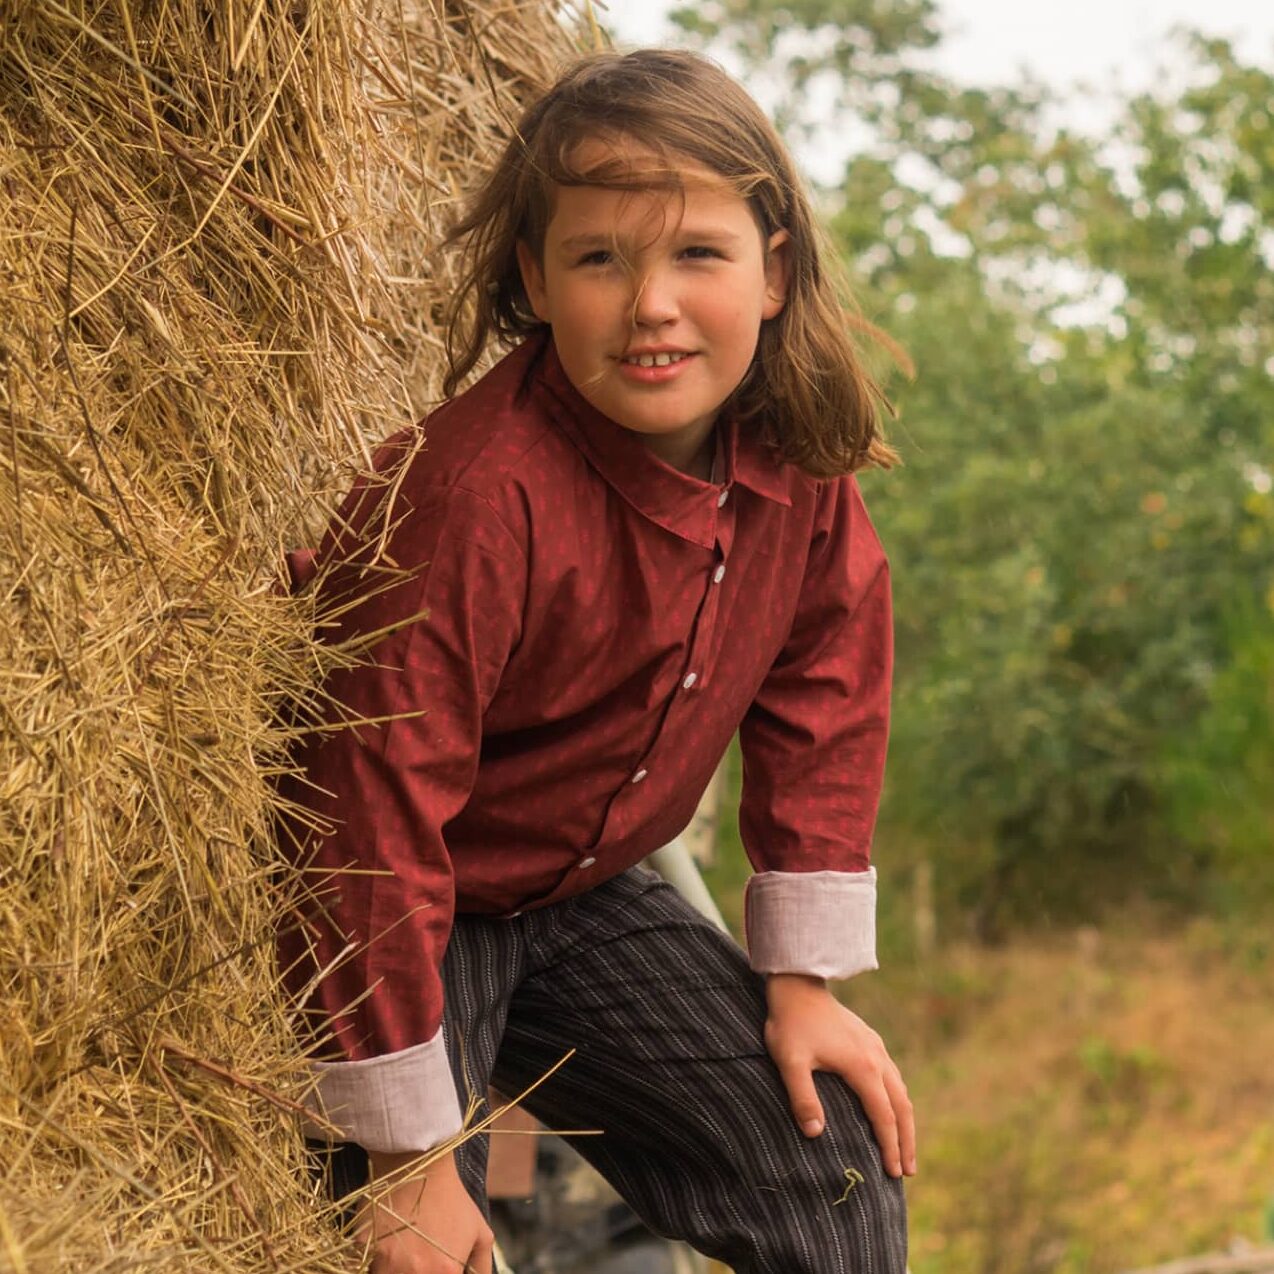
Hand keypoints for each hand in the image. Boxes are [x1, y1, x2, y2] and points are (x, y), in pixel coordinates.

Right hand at [356, 1148, 493, 1272]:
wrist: (418, 1163)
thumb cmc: (451, 1197)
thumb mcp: (479, 1232)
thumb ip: (481, 1268)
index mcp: (446, 1272)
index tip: (433, 1270)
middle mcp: (417, 1273)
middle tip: (416, 1261)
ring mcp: (387, 1264)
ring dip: (391, 1271)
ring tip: (401, 1255)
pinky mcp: (363, 1250)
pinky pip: (363, 1269)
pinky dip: (371, 1265)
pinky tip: (381, 1252)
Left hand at [764, 972, 915, 1178]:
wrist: (797, 985)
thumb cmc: (790, 1024)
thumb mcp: (790, 1062)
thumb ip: (802, 1097)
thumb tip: (815, 1134)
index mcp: (863, 1067)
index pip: (884, 1116)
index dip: (890, 1146)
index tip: (894, 1173)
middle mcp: (877, 1058)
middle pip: (902, 1106)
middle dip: (906, 1140)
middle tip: (908, 1171)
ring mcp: (875, 1047)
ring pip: (900, 1089)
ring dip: (905, 1120)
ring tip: (904, 1146)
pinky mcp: (869, 1039)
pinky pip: (892, 1075)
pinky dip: (897, 1099)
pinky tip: (890, 1106)